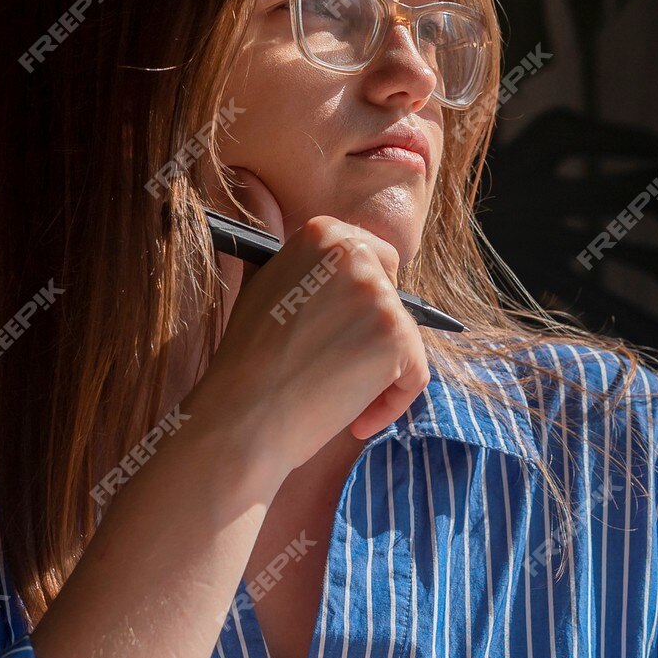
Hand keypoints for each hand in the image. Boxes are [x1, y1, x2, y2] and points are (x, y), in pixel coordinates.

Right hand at [182, 166, 429, 476]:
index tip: (343, 331)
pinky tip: (356, 423)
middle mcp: (353, 254)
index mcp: (322, 234)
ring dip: (379, 372)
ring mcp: (377, 294)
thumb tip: (332, 265)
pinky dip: (392, 403)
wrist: (242, 416)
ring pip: (403, 336)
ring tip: (338, 400)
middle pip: (394, 292)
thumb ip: (305, 269)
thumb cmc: (247, 363)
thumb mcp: (265, 288)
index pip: (373, 257)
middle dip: (376, 330)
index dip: (362, 300)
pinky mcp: (396, 336)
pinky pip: (415, 373)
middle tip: (342, 366)